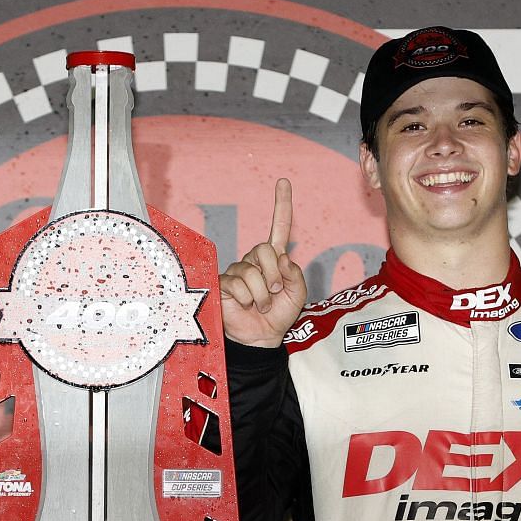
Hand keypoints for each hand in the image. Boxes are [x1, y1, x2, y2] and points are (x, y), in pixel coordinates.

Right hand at [218, 179, 307, 347]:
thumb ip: (294, 273)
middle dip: (274, 275)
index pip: (278, 228)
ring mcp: (237, 271)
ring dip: (262, 295)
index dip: (282, 205)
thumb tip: (281, 257)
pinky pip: (238, 284)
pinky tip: (246, 306)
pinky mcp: (223, 284)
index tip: (283, 182)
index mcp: (274, 259)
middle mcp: (254, 261)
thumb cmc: (279, 316)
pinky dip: (248, 299)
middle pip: (264, 250)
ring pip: (251, 273)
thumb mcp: (297, 294)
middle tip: (275, 291)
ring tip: (261, 306)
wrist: (261, 338)